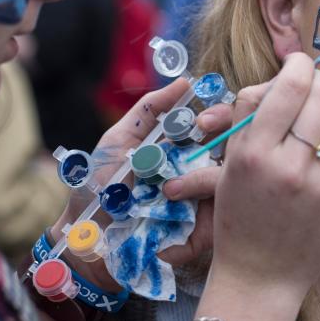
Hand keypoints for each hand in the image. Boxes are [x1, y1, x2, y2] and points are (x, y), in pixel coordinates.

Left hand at [48, 77, 232, 290]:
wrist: (85, 239)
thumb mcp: (119, 141)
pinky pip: (216, 226)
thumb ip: (149, 110)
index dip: (219, 118)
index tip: (202, 121)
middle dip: (227, 141)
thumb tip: (186, 81)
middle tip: (205, 141)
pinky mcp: (200, 236)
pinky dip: (199, 223)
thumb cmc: (99, 187)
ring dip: (206, 183)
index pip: (218, 127)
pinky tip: (173, 216)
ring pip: (230, 188)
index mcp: (185, 150)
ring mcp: (203, 205)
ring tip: (170, 192)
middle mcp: (200, 173)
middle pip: (235, 151)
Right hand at [207, 52, 319, 303]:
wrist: (261, 275)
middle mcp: (291, 168)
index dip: (298, 64)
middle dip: (319, 80)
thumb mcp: (230, 162)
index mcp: (254, 154)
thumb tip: (284, 74)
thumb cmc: (241, 213)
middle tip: (312, 85)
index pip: (290, 86)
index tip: (297, 64)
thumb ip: (251, 113)